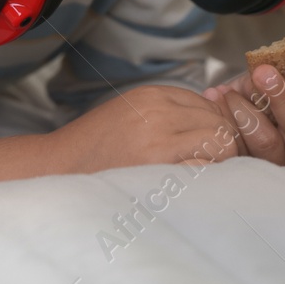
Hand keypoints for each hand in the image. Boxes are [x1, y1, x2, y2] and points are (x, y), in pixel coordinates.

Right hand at [0, 84, 248, 184]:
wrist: (58, 169)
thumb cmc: (95, 149)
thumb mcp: (131, 115)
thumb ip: (169, 114)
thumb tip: (215, 120)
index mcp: (153, 95)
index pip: (210, 105)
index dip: (216, 127)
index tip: (211, 148)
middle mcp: (159, 111)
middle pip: (220, 122)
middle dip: (226, 145)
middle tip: (213, 168)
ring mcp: (160, 139)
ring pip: (222, 142)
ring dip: (221, 162)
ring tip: (204, 178)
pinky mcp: (159, 167)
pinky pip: (208, 168)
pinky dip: (209, 178)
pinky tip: (193, 188)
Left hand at [200, 65, 284, 166]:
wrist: (226, 110)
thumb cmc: (254, 95)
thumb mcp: (269, 81)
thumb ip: (277, 75)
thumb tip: (270, 64)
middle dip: (282, 98)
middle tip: (263, 73)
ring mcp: (278, 163)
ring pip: (268, 142)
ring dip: (247, 111)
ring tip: (229, 93)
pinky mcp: (251, 167)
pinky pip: (240, 149)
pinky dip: (226, 121)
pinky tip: (216, 99)